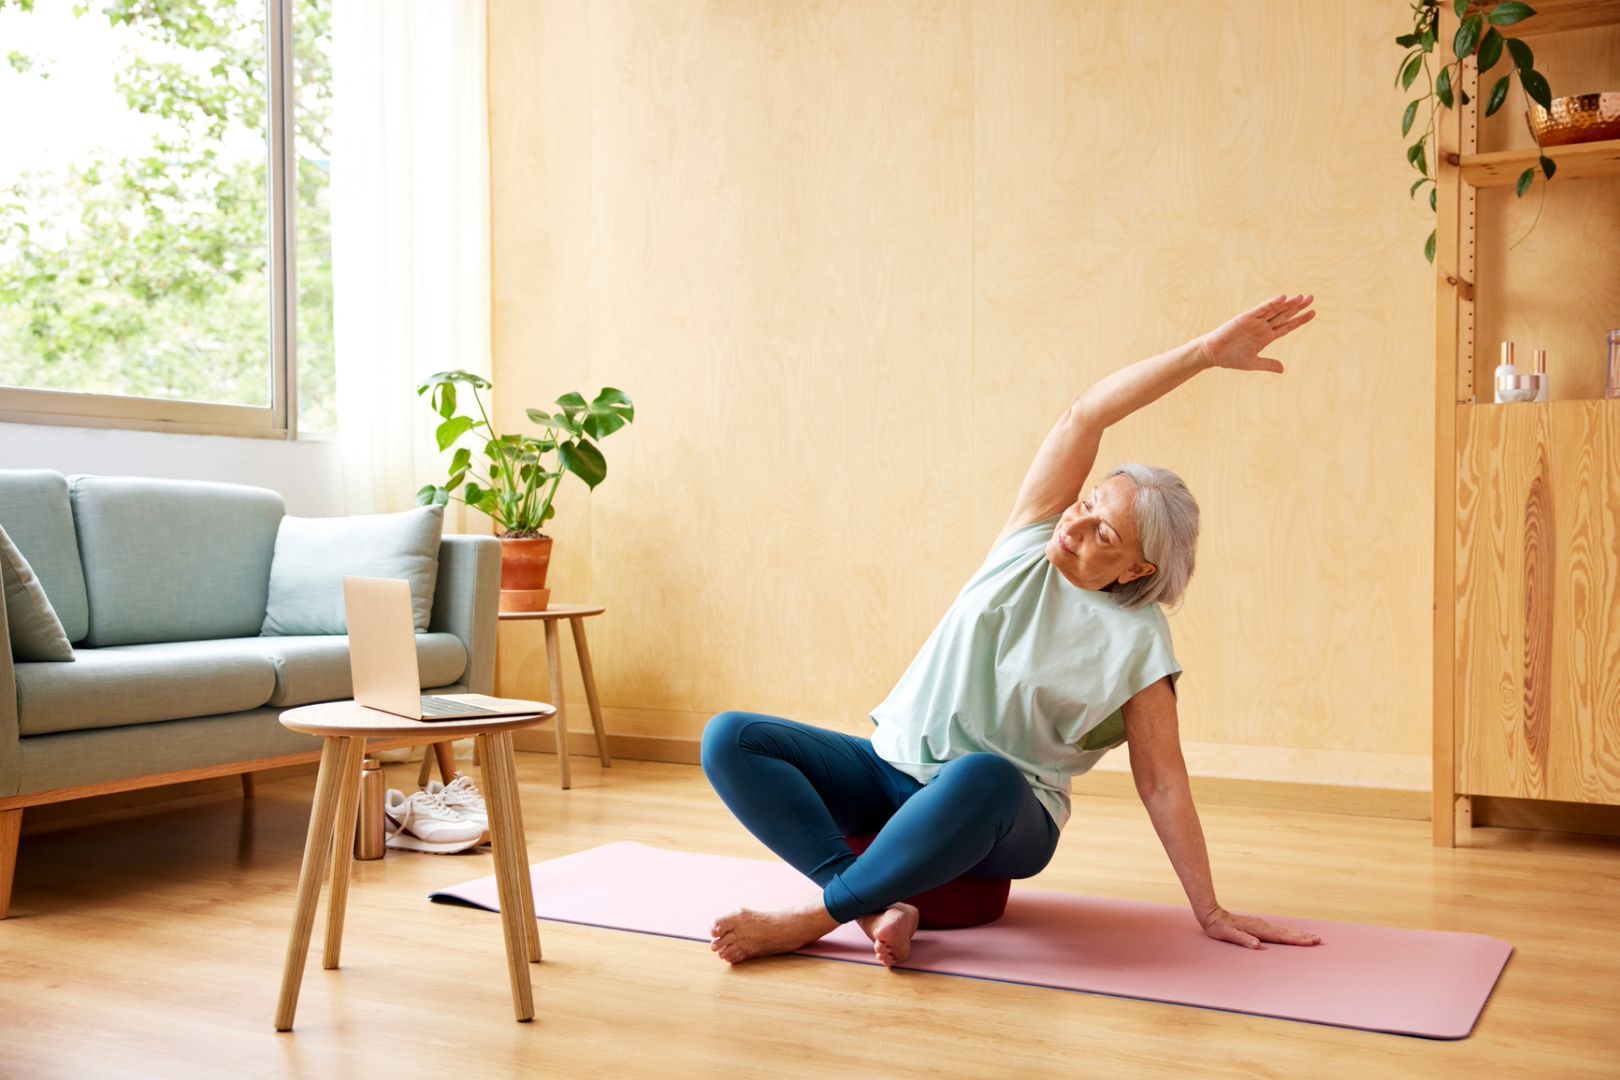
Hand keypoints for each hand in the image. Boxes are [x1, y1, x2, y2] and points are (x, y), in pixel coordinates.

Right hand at [1194, 293, 1315, 373]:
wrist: (1213, 354)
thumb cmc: (1231, 359)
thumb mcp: (1253, 363)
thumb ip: (1268, 364)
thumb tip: (1283, 369)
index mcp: (1266, 337)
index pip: (1287, 326)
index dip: (1300, 320)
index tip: (1313, 313)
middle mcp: (1263, 327)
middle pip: (1284, 315)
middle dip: (1298, 307)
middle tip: (1312, 298)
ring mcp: (1255, 321)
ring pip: (1275, 310)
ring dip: (1288, 304)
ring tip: (1302, 297)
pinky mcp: (1246, 317)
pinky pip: (1261, 309)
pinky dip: (1271, 303)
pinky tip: (1283, 298)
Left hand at [1199, 905, 1321, 949]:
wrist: (1212, 915)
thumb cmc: (1218, 928)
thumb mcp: (1227, 935)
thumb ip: (1242, 939)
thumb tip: (1256, 945)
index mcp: (1258, 930)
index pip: (1281, 936)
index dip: (1296, 939)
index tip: (1310, 941)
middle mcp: (1262, 926)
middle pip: (1286, 932)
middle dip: (1302, 936)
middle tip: (1318, 940)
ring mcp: (1261, 925)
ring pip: (1283, 930)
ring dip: (1298, 934)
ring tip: (1311, 937)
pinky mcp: (1259, 925)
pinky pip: (1278, 930)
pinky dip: (1288, 932)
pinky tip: (1293, 934)